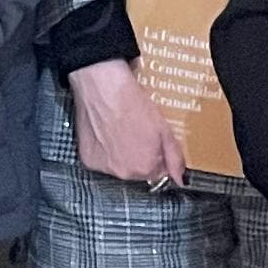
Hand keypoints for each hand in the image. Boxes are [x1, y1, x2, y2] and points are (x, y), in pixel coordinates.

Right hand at [65, 60, 187, 190]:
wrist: (103, 88)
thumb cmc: (131, 104)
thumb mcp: (164, 128)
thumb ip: (175, 157)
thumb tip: (180, 178)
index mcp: (146, 167)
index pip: (158, 172)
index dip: (158, 153)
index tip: (153, 140)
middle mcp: (124, 172)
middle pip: (138, 170)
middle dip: (140, 154)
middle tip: (137, 131)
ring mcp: (104, 166)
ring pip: (119, 165)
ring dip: (121, 153)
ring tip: (121, 129)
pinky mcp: (88, 158)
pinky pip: (101, 159)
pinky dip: (104, 150)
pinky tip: (106, 132)